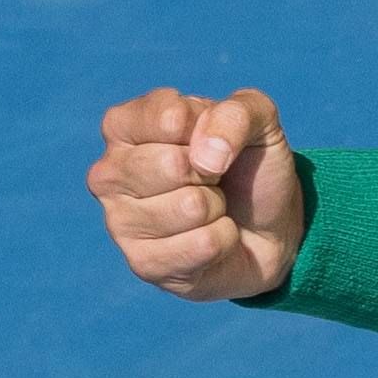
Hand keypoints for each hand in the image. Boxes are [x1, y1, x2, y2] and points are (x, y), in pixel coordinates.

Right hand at [89, 85, 305, 303]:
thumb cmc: (248, 166)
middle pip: (173, 164)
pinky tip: (211, 238)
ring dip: (217, 208)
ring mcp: (120, 222)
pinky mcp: (143, 264)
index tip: (210, 141)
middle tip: (212, 180)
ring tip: (210, 208)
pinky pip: (203, 245)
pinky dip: (224, 239)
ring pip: (191, 207)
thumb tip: (206, 156)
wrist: (269, 227)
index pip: (169, 118)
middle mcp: (109, 173)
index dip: (208, 130)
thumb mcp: (256, 119)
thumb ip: (235, 114)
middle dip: (212, 173)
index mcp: (123, 125)